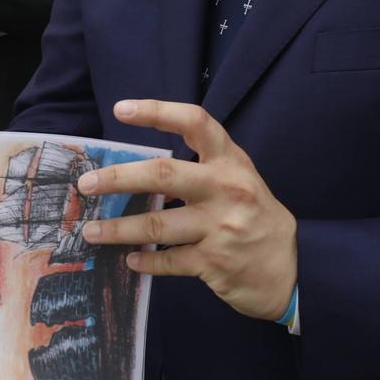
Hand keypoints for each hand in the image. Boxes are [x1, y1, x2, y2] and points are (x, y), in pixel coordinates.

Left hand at [80, 99, 297, 321]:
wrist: (294, 269)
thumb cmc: (256, 217)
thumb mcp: (239, 181)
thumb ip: (200, 170)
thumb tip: (137, 170)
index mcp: (231, 162)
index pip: (195, 122)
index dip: (157, 111)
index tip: (122, 109)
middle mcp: (226, 189)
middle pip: (163, 175)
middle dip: (117, 178)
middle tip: (85, 184)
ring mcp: (220, 227)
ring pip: (156, 225)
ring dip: (117, 229)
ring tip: (90, 231)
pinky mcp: (214, 263)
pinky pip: (167, 261)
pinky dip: (144, 261)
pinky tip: (129, 260)